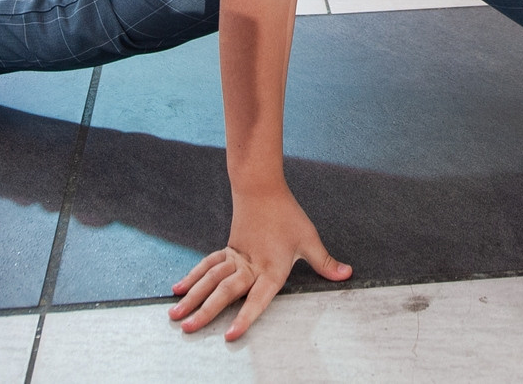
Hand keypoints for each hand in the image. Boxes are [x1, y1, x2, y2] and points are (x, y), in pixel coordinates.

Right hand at [170, 187, 350, 339]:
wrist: (261, 187)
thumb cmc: (287, 214)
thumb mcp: (309, 239)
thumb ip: (325, 262)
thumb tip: (347, 274)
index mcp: (271, 268)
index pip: (257, 299)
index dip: (244, 318)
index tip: (230, 334)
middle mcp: (250, 266)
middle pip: (224, 292)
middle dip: (206, 312)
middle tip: (188, 328)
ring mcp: (235, 258)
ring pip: (210, 280)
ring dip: (192, 297)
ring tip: (175, 314)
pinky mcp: (227, 250)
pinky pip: (207, 266)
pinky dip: (192, 277)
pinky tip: (178, 289)